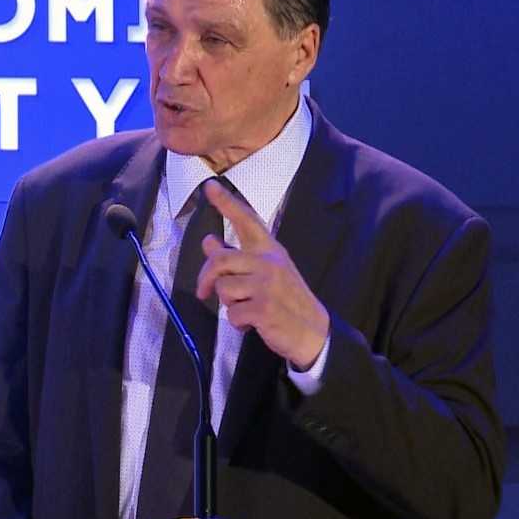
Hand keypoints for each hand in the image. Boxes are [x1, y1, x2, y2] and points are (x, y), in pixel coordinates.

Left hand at [195, 179, 330, 369]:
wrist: (314, 332)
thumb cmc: (286, 300)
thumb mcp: (266, 274)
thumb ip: (237, 259)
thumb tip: (208, 241)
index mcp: (270, 251)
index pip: (246, 221)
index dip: (227, 203)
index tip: (209, 186)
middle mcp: (269, 263)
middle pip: (220, 260)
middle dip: (206, 278)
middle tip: (204, 292)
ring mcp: (267, 285)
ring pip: (224, 289)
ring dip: (228, 304)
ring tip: (246, 308)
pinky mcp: (264, 309)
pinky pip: (232, 314)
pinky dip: (237, 323)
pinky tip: (252, 323)